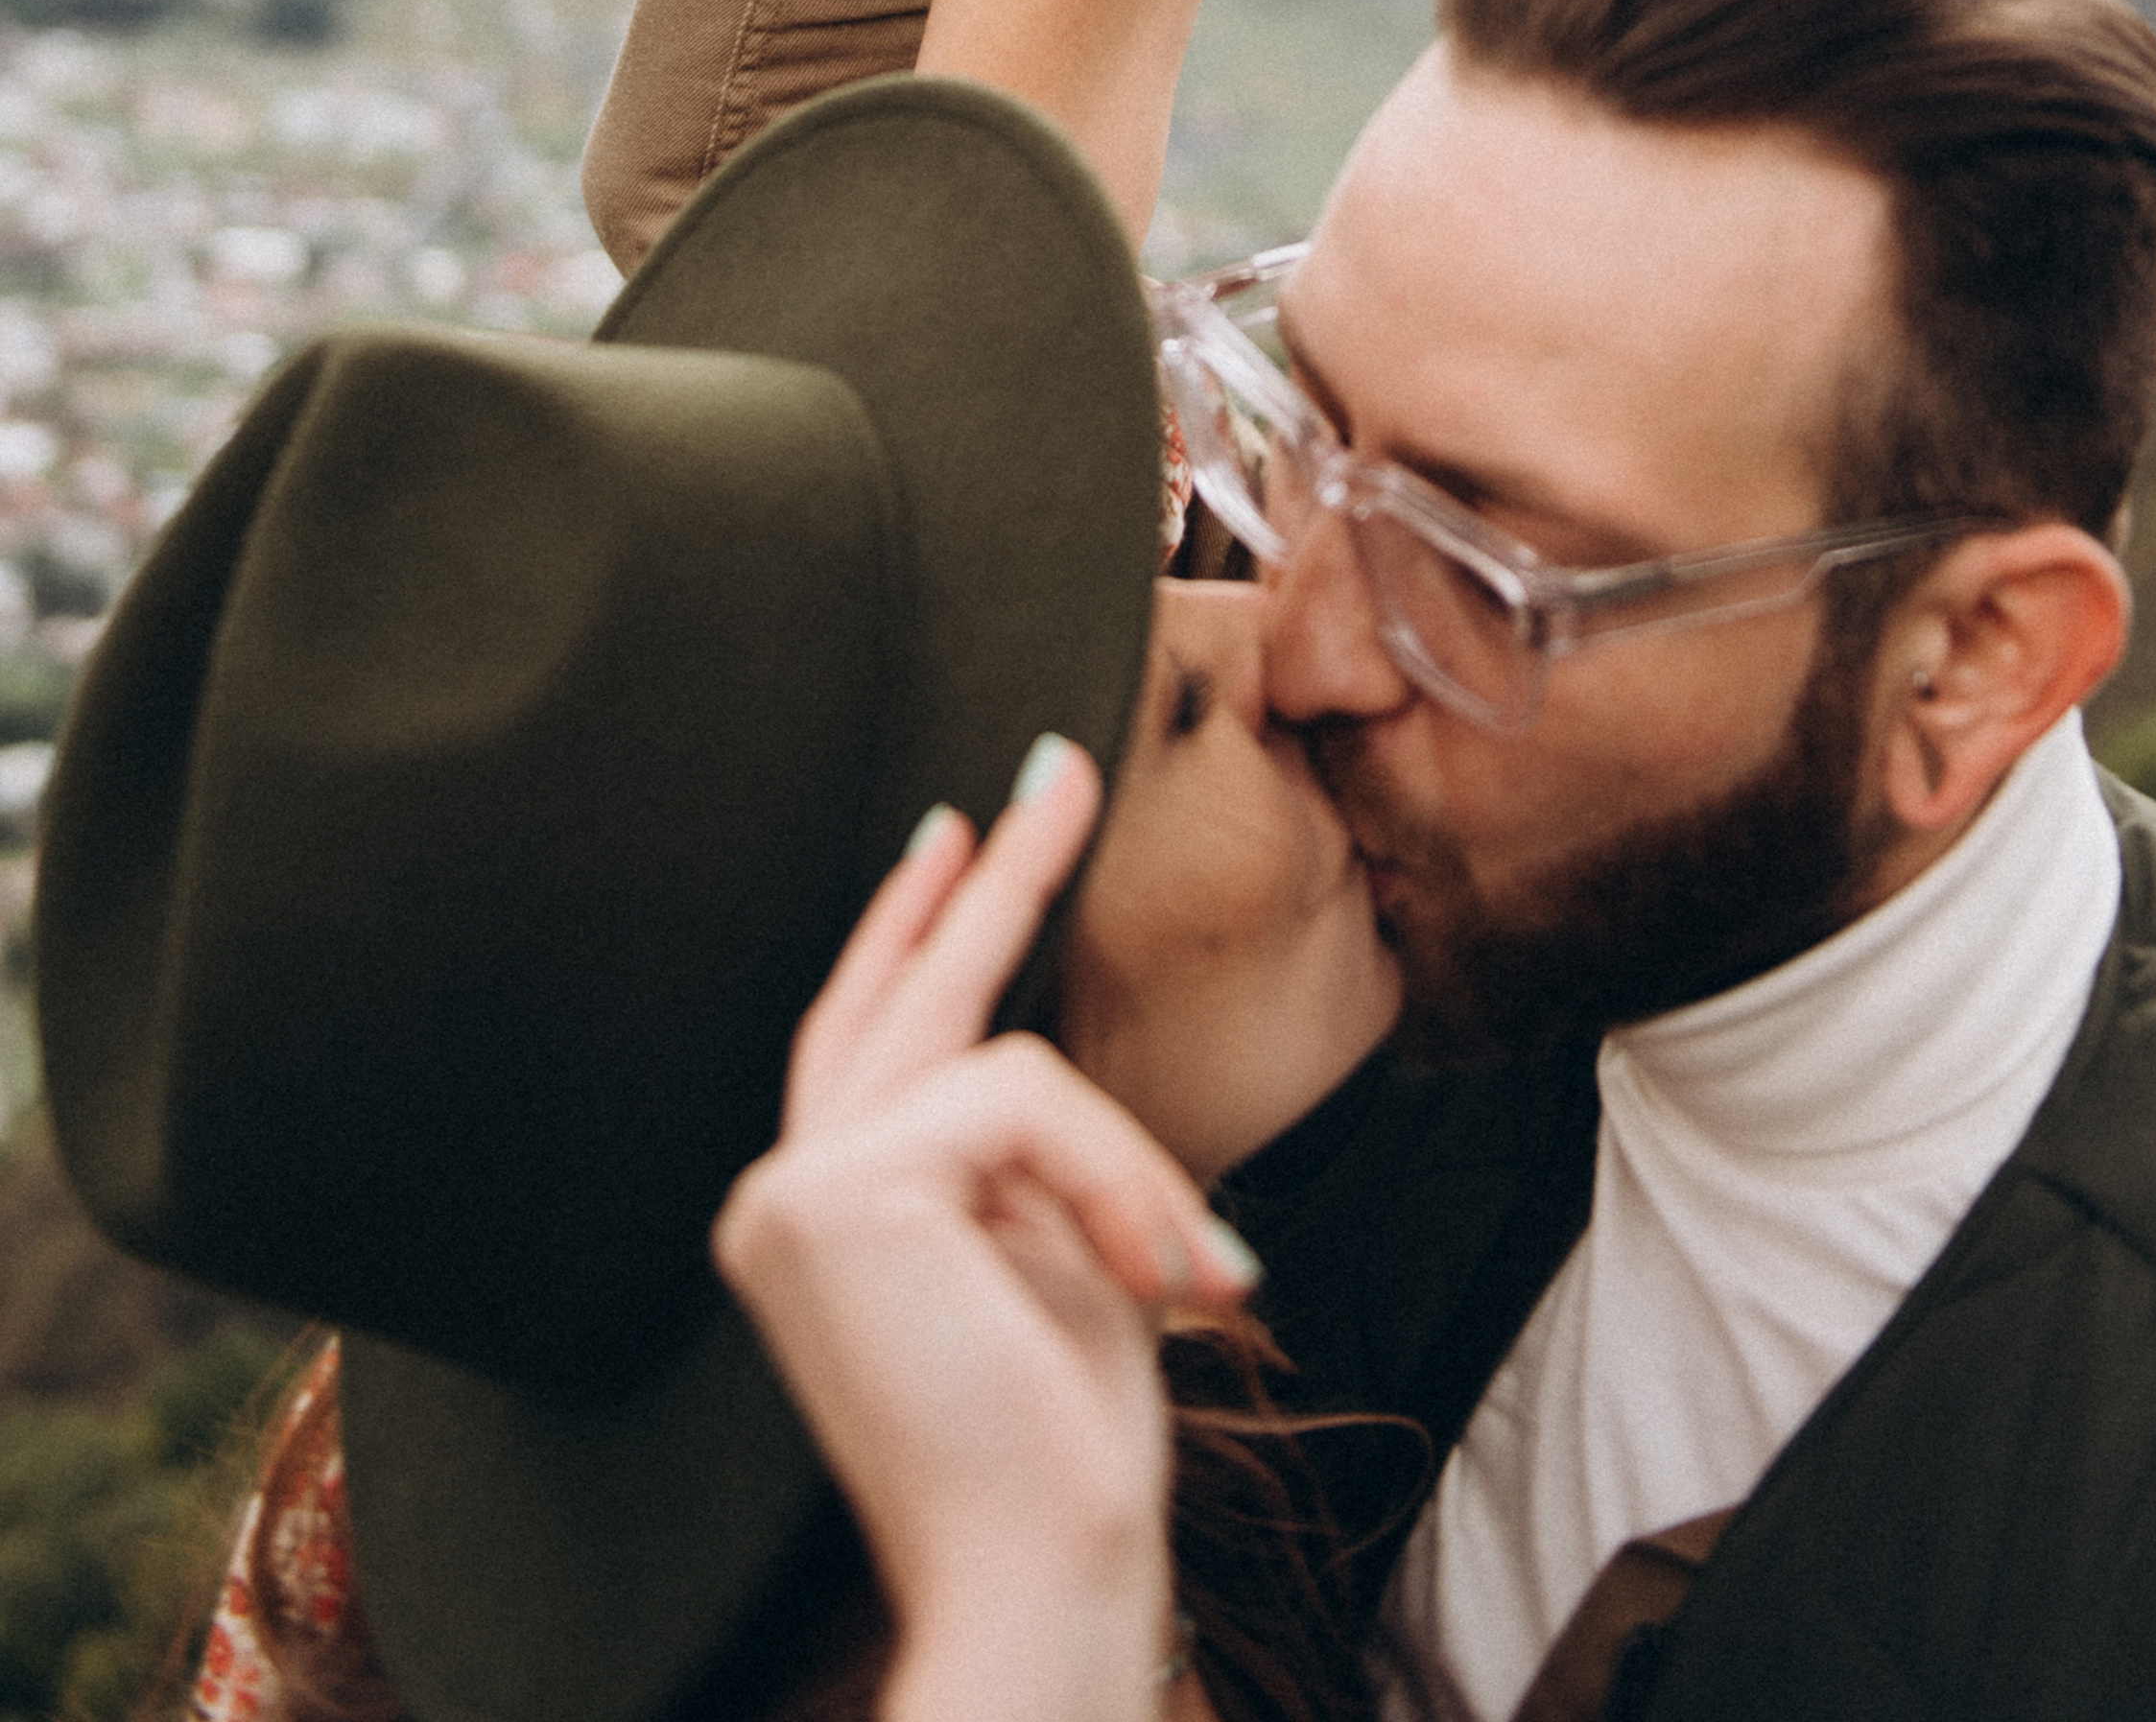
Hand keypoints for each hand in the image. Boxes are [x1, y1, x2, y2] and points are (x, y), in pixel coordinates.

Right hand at [712, 742, 1250, 1721]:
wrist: (1039, 1576)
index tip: (959, 831)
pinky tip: (1159, 1276)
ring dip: (1124, 1166)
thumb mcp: (1049, 1257)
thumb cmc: (1056, 1453)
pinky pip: (1028, 1101)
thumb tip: (1033, 1054)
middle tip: (1064, 764)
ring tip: (1187, 1275)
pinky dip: (1118, 1180)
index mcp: (818, 1221)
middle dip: (998, 875)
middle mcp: (781, 1194)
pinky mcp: (844, 1188)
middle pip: (903, 994)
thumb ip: (1016, 1153)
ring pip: (1007, 1061)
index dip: (910, 924)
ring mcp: (795, 1187)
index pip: (862, 1032)